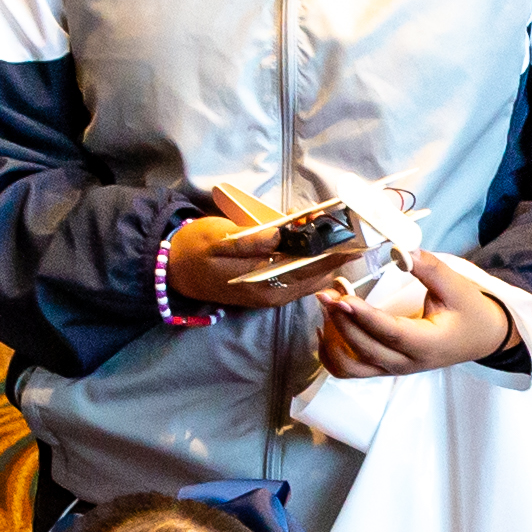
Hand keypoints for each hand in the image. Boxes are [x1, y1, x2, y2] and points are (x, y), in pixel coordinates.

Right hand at [164, 184, 353, 311]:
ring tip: (343, 239)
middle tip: (357, 235)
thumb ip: (250, 241)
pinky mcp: (267, 292)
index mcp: (262, 284)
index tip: (354, 239)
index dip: (332, 253)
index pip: (308, 268)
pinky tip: (319, 248)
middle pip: (315, 276)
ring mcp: (270, 296)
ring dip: (326, 260)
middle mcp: (272, 295)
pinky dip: (312, 264)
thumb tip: (281, 236)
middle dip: (335, 257)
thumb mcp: (219, 239)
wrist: (174, 269)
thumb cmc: (196, 248)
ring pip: (309, 280)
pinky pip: (298, 280)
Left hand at [316, 250, 511, 375]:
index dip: (364, 317)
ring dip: (332, 340)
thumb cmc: (469, 312)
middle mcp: (407, 363)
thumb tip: (401, 249)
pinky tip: (326, 328)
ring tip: (328, 308)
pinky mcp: (384, 367)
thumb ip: (429, 268)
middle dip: (341, 320)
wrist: (481, 337)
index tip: (342, 299)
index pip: (391, 333)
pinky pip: (349, 369)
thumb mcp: (457, 286)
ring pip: (351, 367)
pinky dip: (331, 353)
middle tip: (327, 292)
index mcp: (428, 345)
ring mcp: (393, 369)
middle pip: (365, 349)